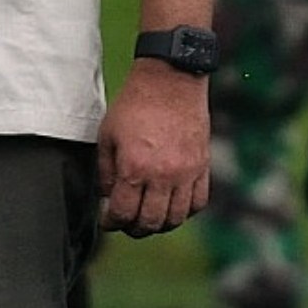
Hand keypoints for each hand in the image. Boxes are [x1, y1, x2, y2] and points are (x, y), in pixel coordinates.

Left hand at [99, 60, 208, 235]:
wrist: (170, 79)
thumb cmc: (135, 104)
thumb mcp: (108, 135)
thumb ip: (106, 172)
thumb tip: (108, 198)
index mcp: (134, 167)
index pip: (123, 213)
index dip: (111, 222)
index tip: (108, 219)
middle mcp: (162, 175)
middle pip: (150, 223)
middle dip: (134, 228)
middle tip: (127, 221)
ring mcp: (186, 172)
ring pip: (175, 218)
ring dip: (159, 223)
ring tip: (149, 215)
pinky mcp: (202, 166)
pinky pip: (198, 203)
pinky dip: (184, 211)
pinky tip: (172, 204)